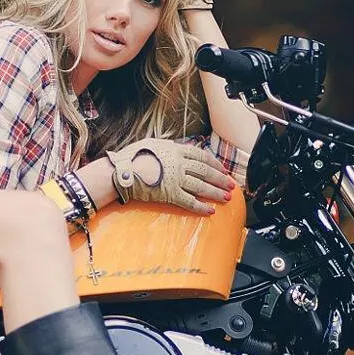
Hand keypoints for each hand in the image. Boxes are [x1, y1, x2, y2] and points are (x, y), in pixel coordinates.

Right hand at [105, 137, 235, 212]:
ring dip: (216, 192)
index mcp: (176, 150)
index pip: (201, 156)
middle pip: (206, 171)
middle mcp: (180, 164)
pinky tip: (210, 211)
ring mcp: (176, 179)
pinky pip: (189, 202)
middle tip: (231, 185)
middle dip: (220, 179)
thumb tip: (177, 147)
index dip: (214, 163)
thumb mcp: (153, 143)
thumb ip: (168, 146)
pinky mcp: (171, 194)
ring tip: (226, 198)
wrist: (122, 171)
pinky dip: (201, 207)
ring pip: (202, 186)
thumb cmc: (133, 157)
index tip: (222, 169)